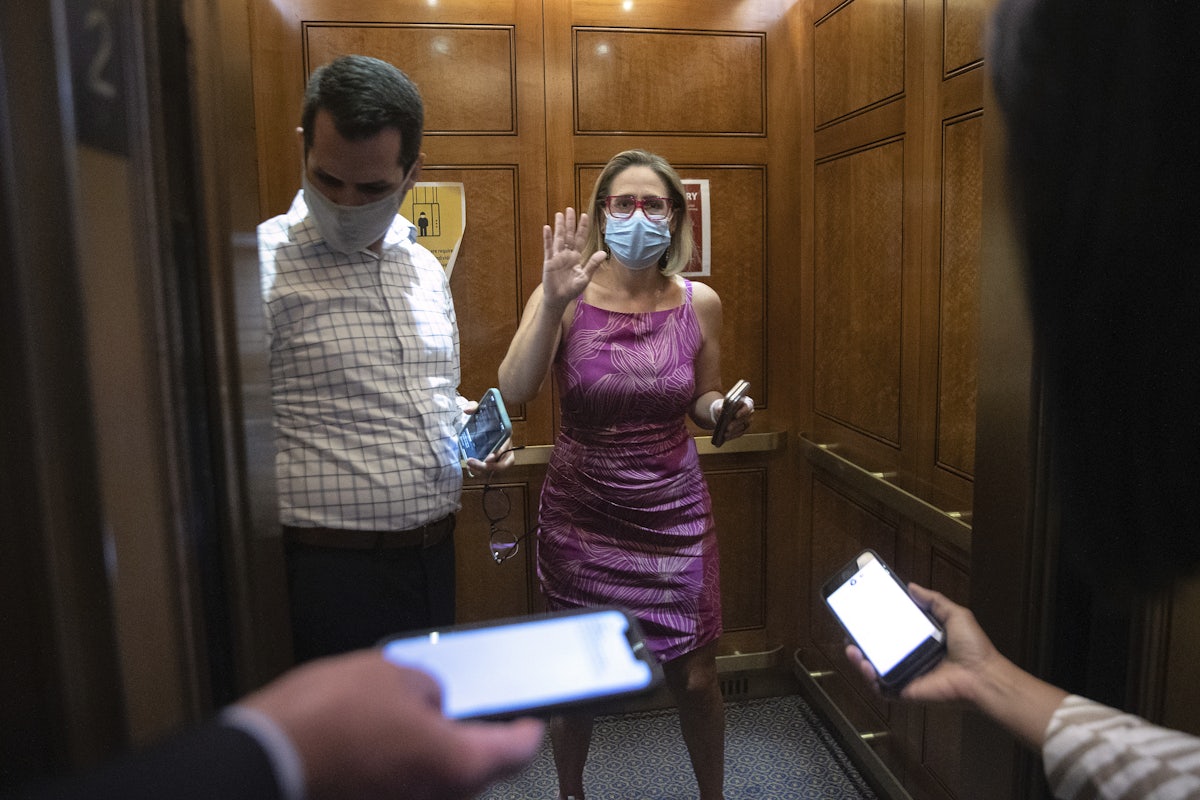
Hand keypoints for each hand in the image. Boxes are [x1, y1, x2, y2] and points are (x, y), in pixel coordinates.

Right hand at [240, 651, 544, 799]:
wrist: (260, 762)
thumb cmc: (326, 720)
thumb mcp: (391, 674)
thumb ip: (427, 687)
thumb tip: (430, 699)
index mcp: (460, 764)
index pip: (519, 750)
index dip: (528, 727)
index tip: (531, 718)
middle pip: (476, 770)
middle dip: (469, 738)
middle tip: (460, 709)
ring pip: (436, 782)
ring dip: (429, 753)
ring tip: (404, 716)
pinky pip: (402, 787)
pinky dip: (397, 766)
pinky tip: (374, 739)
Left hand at [459, 399, 516, 478]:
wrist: (491, 417)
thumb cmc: (487, 414)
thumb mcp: (480, 407)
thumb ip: (473, 406)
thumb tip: (467, 410)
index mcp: (506, 434)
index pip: (506, 448)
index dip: (498, 454)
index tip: (488, 458)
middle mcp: (507, 447)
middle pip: (503, 464)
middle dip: (489, 468)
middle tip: (472, 464)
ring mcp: (501, 456)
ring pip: (497, 470)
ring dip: (484, 472)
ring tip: (470, 467)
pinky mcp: (494, 460)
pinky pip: (491, 470)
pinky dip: (482, 472)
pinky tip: (471, 468)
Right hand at [540, 207, 606, 312]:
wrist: (559, 299)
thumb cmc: (572, 289)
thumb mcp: (585, 277)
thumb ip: (592, 264)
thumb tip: (603, 253)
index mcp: (576, 257)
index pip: (580, 239)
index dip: (582, 228)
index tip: (584, 215)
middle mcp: (567, 254)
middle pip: (569, 235)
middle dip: (570, 222)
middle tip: (570, 209)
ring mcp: (557, 257)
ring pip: (559, 238)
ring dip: (559, 226)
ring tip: (559, 214)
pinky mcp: (549, 261)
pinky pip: (548, 248)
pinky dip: (548, 238)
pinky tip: (547, 228)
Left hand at [716, 395, 754, 441]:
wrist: (721, 414)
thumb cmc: (723, 407)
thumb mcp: (719, 405)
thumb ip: (719, 407)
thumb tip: (720, 410)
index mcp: (746, 402)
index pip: (748, 406)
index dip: (743, 411)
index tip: (736, 416)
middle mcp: (749, 412)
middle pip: (745, 418)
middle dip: (735, 424)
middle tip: (728, 428)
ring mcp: (747, 421)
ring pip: (743, 427)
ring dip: (734, 431)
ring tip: (725, 434)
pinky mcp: (744, 429)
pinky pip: (740, 433)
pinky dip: (732, 436)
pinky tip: (726, 437)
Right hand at [844, 582, 999, 703]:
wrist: (982, 675)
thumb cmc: (973, 647)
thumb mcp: (955, 615)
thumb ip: (934, 600)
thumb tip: (911, 586)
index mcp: (921, 641)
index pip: (893, 632)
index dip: (876, 625)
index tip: (863, 614)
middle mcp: (911, 658)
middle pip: (879, 651)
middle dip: (861, 643)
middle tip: (850, 633)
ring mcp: (907, 676)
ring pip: (875, 670)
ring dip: (859, 660)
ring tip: (851, 649)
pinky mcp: (906, 691)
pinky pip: (882, 688)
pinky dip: (870, 679)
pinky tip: (866, 665)